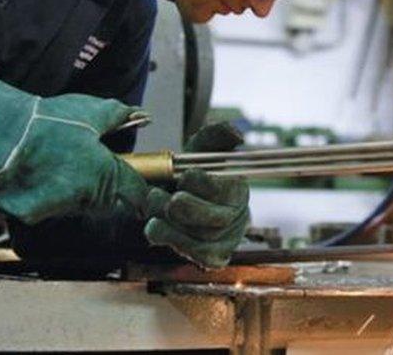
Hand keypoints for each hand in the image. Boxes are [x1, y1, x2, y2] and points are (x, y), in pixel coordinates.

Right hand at [0, 50, 150, 224]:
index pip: (135, 193)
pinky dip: (41, 198)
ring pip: (74, 207)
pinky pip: (44, 210)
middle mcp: (84, 195)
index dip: (138, 191)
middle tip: (78, 165)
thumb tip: (144, 115)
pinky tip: (32, 177)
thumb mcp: (90, 111)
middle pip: (103, 202)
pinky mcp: (31, 215)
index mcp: (103, 171)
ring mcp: (57, 208)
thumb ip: (120, 116)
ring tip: (52, 165)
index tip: (138, 191)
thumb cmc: (47, 120)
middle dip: (98, 188)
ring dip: (69, 193)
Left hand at [141, 122, 248, 267]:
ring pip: (200, 237)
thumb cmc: (190, 175)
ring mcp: (227, 240)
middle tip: (165, 196)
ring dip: (170, 220)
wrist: (174, 201)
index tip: (186, 175)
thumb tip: (235, 134)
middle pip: (216, 219)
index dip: (206, 183)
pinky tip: (156, 225)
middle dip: (185, 207)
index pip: (229, 190)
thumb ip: (215, 136)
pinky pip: (192, 254)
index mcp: (239, 188)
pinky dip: (169, 238)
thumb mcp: (200, 150)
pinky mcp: (212, 258)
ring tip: (154, 203)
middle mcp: (238, 217)